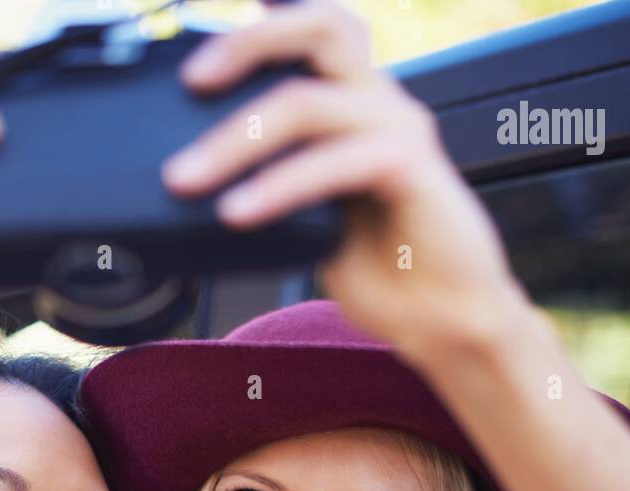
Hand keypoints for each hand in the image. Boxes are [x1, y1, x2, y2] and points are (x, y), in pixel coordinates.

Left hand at [162, 0, 524, 368]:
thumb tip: (193, 179)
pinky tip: (237, 211)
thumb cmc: (384, 275)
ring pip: (307, 101)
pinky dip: (276, 186)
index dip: (267, 21)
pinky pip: (332, 161)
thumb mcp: (308, 222)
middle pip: (319, 29)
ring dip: (235, 138)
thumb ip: (271, 183)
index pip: (315, 31)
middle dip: (247, 44)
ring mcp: (400, 130)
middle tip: (192, 82)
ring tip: (186, 178)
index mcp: (358, 106)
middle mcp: (381, 104)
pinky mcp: (411, 168)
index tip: (203, 42)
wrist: (443, 321)